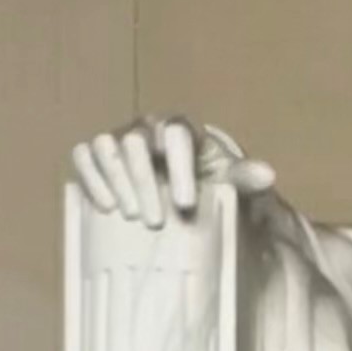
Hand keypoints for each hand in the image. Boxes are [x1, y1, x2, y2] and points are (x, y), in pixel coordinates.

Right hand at [70, 116, 276, 225]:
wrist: (182, 191)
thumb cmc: (206, 185)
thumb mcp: (228, 183)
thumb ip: (244, 179)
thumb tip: (267, 174)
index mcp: (178, 130)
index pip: (175, 133)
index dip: (178, 165)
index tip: (185, 203)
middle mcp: (144, 129)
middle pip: (135, 142)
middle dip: (144, 181)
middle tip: (155, 221)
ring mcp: (118, 140)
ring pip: (107, 146)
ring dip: (117, 181)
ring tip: (131, 216)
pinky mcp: (96, 156)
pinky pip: (84, 156)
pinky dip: (91, 178)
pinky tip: (105, 206)